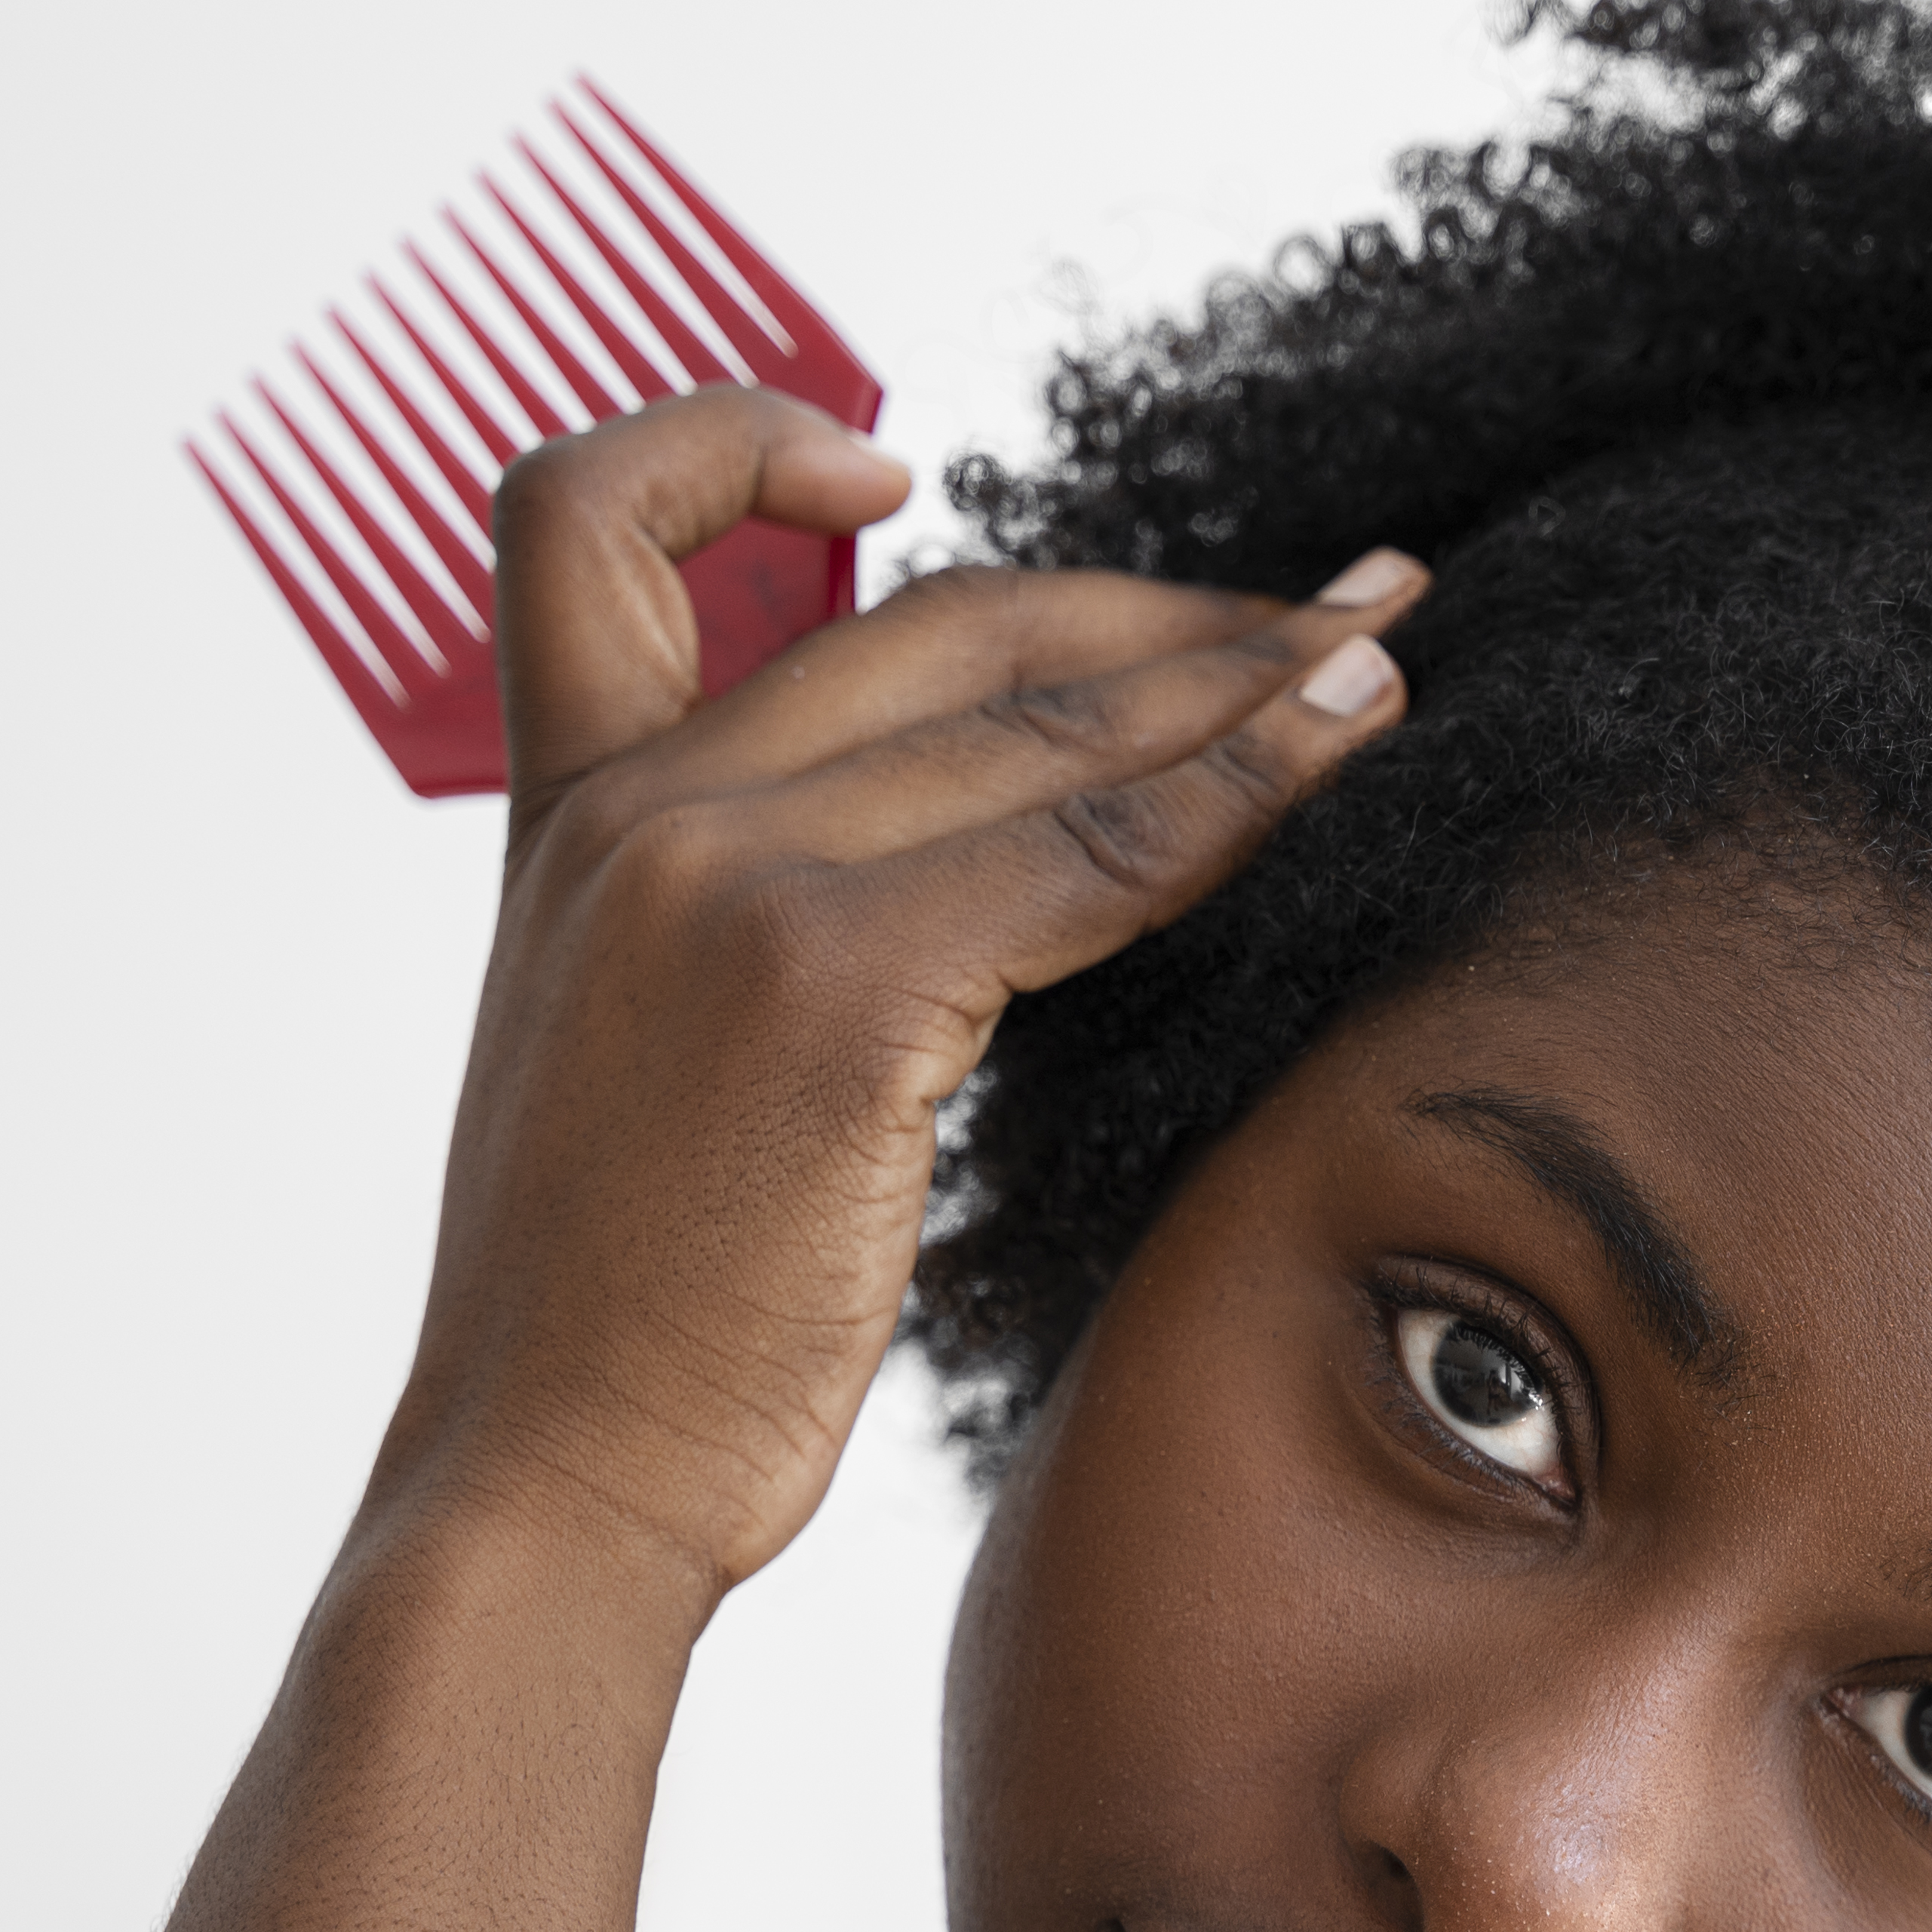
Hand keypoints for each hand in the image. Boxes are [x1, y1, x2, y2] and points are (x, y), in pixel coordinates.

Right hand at [376, 385, 1424, 1603]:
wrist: (545, 1487)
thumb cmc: (618, 1320)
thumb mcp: (632, 1063)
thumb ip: (732, 926)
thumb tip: (939, 883)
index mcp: (563, 822)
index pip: (586, 520)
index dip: (737, 445)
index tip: (887, 458)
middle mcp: (635, 815)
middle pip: (939, 618)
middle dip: (1158, 604)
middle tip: (1331, 601)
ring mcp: (728, 880)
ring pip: (1045, 716)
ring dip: (1247, 677)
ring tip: (1386, 659)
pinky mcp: (833, 982)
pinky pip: (1092, 851)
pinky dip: (1237, 798)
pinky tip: (1339, 769)